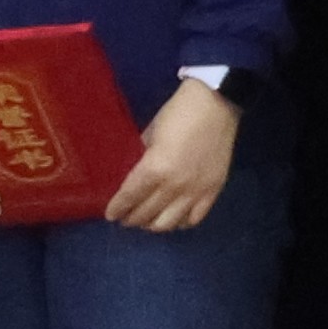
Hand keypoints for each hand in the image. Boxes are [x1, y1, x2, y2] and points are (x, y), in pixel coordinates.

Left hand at [104, 78, 237, 233]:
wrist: (216, 103)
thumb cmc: (178, 113)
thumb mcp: (150, 135)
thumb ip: (142, 159)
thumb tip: (135, 177)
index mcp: (154, 169)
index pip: (128, 198)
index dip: (116, 209)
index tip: (111, 214)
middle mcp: (173, 186)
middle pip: (145, 215)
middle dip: (131, 218)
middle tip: (126, 217)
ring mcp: (195, 191)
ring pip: (168, 224)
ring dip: (153, 224)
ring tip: (148, 219)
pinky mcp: (212, 191)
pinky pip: (193, 219)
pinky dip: (180, 222)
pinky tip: (173, 216)